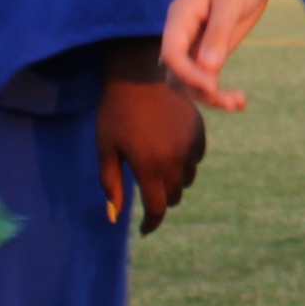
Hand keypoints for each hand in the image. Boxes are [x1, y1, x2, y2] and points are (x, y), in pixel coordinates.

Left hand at [98, 76, 206, 232]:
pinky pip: (196, 157)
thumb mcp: (106, 150)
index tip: (144, 228)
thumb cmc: (114, 114)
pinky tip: (170, 148)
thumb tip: (114, 217)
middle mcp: (174, 159)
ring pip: (187, 178)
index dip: (151, 223)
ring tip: (157, 166)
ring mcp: (189, 144)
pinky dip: (185, 160)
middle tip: (147, 189)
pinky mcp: (198, 131)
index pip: (157, 208)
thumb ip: (111, 185)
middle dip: (160, 198)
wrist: (137, 76)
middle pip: (174, 195)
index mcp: (149, 167)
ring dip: (174, 180)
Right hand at [161, 0, 273, 113]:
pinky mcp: (207, 52)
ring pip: (189, 81)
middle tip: (229, 102)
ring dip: (210, 96)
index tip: (212, 85)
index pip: (171, 53)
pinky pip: (205, 78)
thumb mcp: (232, 1)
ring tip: (238, 103)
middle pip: (176, 73)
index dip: (188, 74)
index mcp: (180, 16)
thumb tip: (207, 68)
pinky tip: (240, 101)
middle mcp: (181, 33)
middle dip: (199, 90)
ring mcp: (193, 44)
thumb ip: (219, 32)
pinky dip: (218, 92)